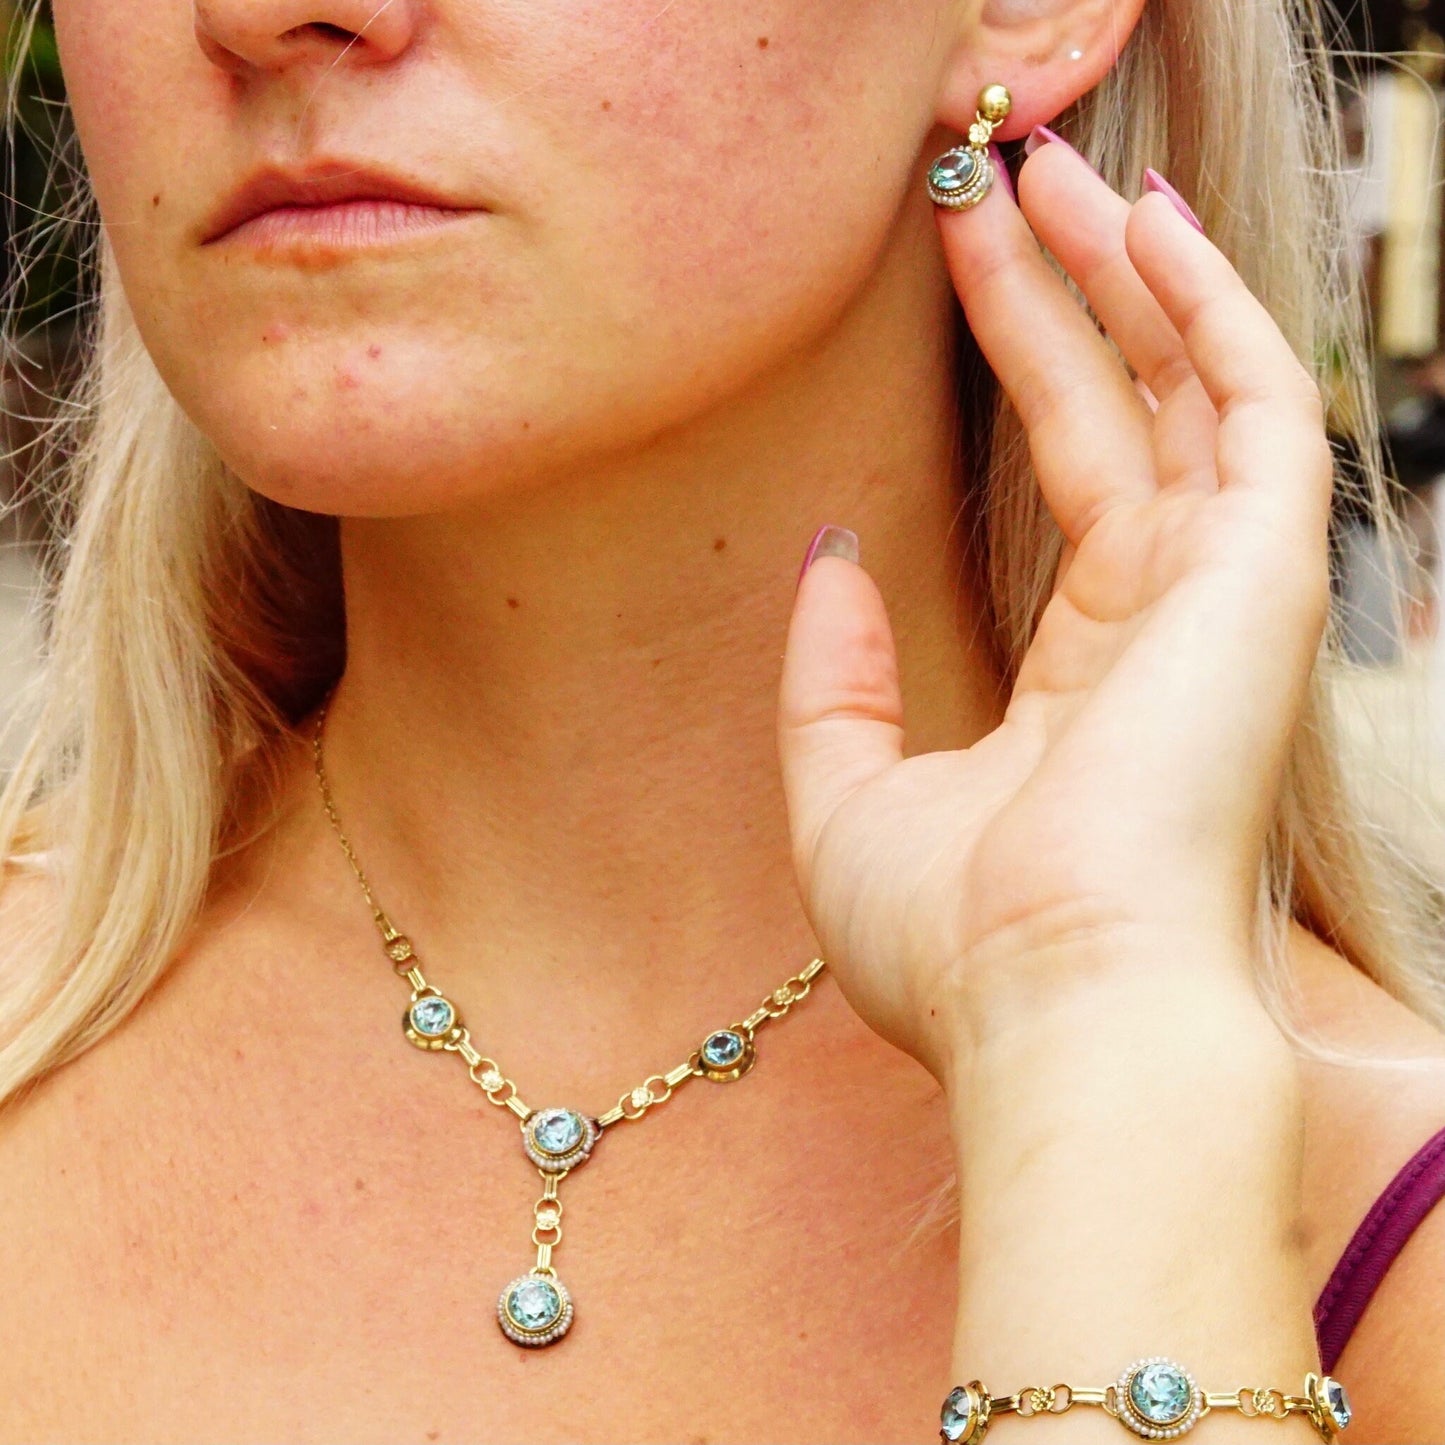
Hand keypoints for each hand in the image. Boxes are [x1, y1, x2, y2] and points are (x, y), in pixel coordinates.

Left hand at [776, 140, 1333, 1083]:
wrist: (1052, 1011)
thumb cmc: (958, 945)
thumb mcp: (846, 804)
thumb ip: (832, 681)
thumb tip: (829, 555)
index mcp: (1086, 680)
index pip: (1067, 485)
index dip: (1018, 369)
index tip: (950, 277)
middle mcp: (1167, 626)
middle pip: (1116, 415)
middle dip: (1055, 297)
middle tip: (984, 186)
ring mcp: (1224, 596)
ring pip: (1186, 388)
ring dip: (1125, 275)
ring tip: (1045, 169)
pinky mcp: (1266, 576)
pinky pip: (1254, 403)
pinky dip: (1209, 307)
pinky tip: (1143, 222)